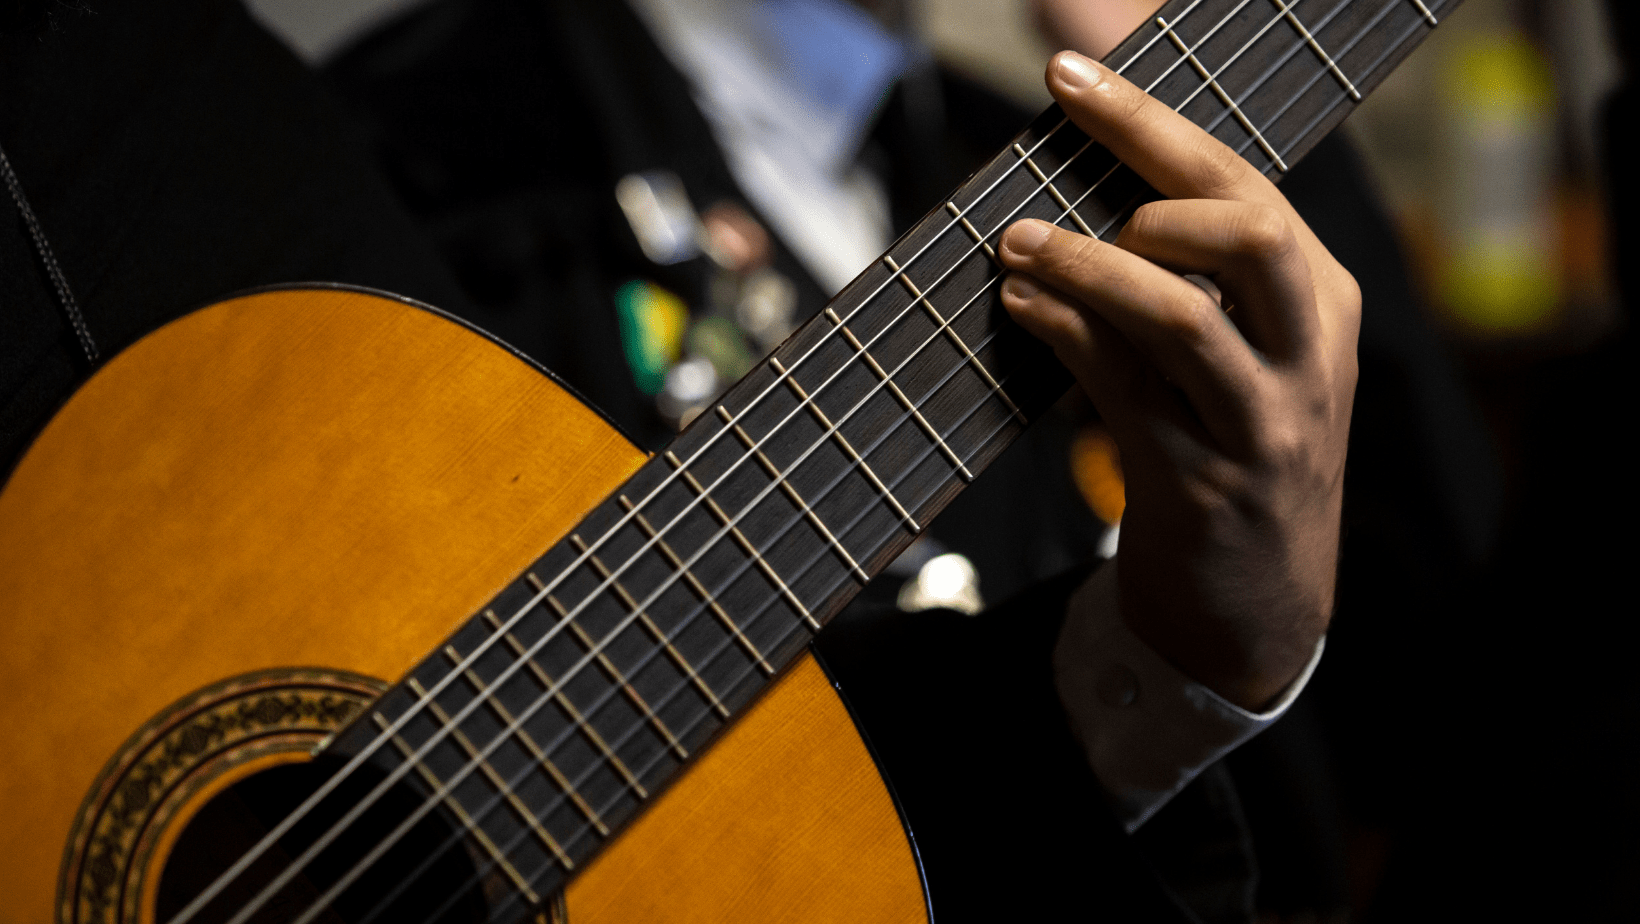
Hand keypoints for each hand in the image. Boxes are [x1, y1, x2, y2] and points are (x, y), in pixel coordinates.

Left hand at [998, 52, 1359, 710]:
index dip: (1152, 125)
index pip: (1245, 188)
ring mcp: (1258, 423)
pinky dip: (1064, 335)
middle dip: (1140, 176)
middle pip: (1243, 232)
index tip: (1070, 79)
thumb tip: (1095, 193)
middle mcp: (1305, 355)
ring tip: (1015, 244)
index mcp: (1320, 304)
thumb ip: (1198, 279)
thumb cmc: (1238, 451)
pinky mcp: (1200, 481)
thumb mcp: (1250, 355)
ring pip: (1180, 314)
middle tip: (1054, 170)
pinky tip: (1021, 307)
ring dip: (1084, 266)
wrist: (1260, 601)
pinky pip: (1122, 389)